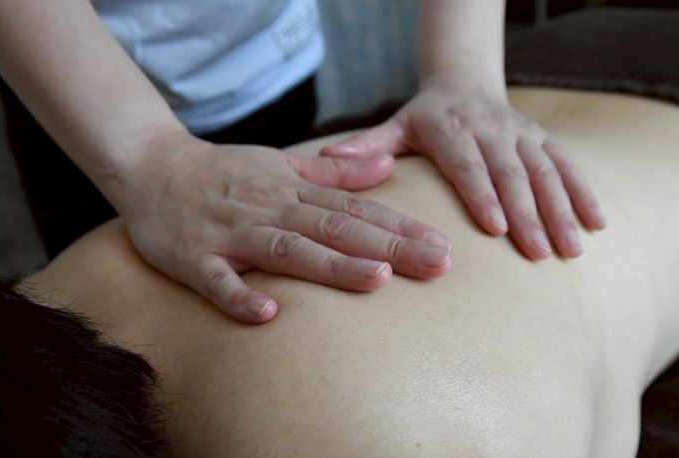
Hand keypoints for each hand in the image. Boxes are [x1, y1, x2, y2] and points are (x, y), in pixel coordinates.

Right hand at [117, 134, 451, 323]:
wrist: (150, 165)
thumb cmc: (223, 170)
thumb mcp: (280, 164)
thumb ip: (333, 174)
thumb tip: (387, 171)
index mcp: (291, 192)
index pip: (356, 211)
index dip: (400, 229)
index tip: (443, 245)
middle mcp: (269, 210)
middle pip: (336, 230)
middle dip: (389, 248)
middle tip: (438, 264)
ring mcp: (231, 234)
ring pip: (288, 250)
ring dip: (331, 265)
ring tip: (378, 279)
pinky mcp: (194, 257)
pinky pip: (217, 280)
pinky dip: (239, 295)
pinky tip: (267, 313)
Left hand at [321, 80, 605, 259]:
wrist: (464, 83)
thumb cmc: (425, 118)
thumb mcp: (395, 126)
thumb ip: (367, 146)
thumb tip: (327, 158)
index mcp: (451, 131)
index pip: (469, 165)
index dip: (484, 195)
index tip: (496, 229)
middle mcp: (491, 130)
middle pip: (512, 173)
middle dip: (528, 213)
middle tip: (541, 253)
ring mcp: (521, 134)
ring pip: (545, 171)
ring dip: (561, 210)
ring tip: (571, 248)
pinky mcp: (541, 139)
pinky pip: (567, 165)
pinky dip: (583, 193)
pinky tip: (598, 224)